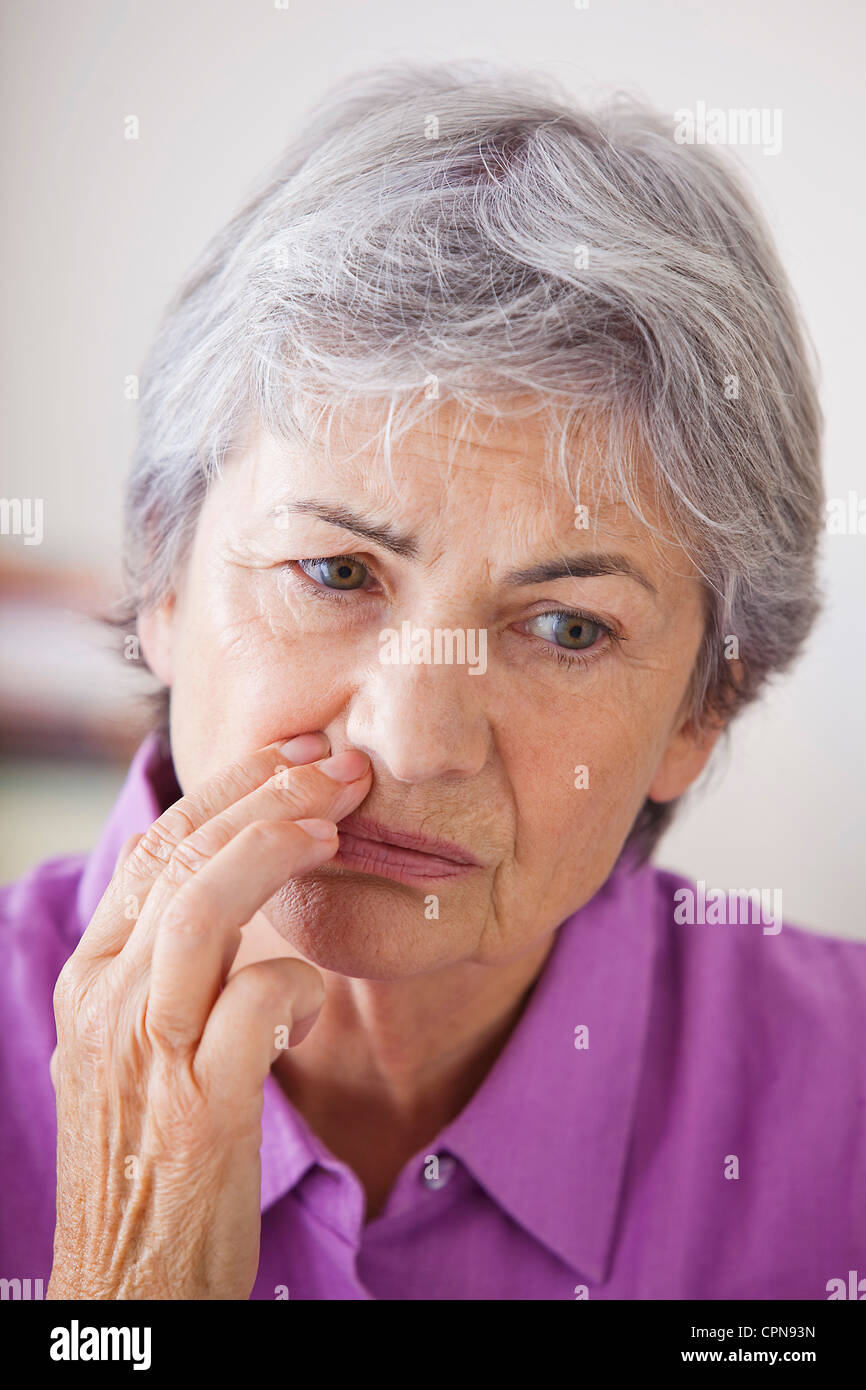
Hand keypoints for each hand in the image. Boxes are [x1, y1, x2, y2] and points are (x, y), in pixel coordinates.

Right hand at [47, 734, 371, 1299]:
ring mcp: (147, 1052)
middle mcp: (108, 1001)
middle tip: (337, 767)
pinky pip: (253, 1007)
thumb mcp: (144, 1047)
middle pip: (181, 860)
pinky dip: (295, 979)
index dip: (228, 789)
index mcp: (94, 977)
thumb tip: (255, 893)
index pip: (157, 848)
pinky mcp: (199, 1109)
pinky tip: (315, 991)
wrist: (127, 1284)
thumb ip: (183, 969)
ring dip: (274, 852)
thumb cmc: (153, 1156)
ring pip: (200, 910)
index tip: (292, 755)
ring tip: (335, 821)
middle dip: (266, 796)